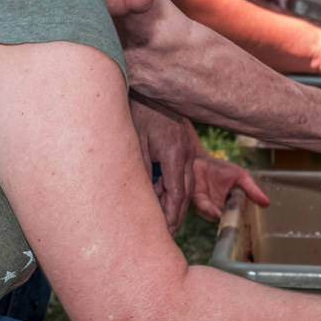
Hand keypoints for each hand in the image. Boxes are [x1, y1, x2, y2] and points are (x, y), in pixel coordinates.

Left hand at [129, 94, 198, 232]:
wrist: (148, 86)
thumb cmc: (138, 111)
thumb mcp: (135, 142)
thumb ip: (140, 171)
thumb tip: (142, 197)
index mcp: (174, 153)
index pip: (177, 194)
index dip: (171, 215)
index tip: (166, 232)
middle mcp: (185, 152)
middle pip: (185, 191)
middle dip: (176, 214)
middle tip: (167, 233)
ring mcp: (186, 146)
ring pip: (186, 181)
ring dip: (176, 201)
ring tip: (165, 219)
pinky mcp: (182, 142)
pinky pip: (181, 170)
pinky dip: (174, 185)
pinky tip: (161, 193)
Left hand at [189, 155, 267, 222]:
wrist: (201, 160)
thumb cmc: (221, 168)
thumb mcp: (241, 177)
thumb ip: (252, 190)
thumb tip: (267, 203)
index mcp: (231, 203)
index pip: (239, 216)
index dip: (244, 221)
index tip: (250, 225)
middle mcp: (220, 208)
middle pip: (228, 221)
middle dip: (232, 223)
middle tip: (239, 225)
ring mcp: (209, 207)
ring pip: (217, 218)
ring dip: (222, 219)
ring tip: (229, 217)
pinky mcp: (199, 202)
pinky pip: (205, 210)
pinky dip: (211, 211)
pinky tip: (217, 212)